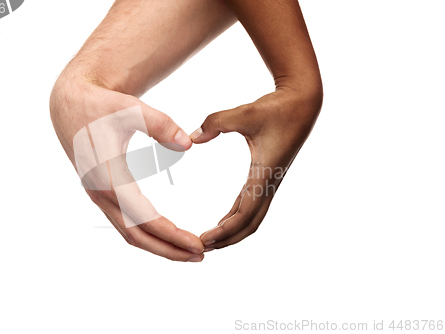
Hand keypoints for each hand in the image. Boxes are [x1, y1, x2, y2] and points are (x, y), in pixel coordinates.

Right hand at [50, 77, 204, 261]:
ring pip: (129, 232)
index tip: (197, 245)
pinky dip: (146, 234)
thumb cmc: (101, 105)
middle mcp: (101, 193)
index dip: (171, 235)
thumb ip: (160, 124)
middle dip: (169, 249)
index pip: (144, 218)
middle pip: (137, 235)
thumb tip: (188, 144)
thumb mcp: (130, 109)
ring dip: (158, 245)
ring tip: (187, 251)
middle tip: (201, 256)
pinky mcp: (101, 193)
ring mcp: (99, 195)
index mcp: (108, 177)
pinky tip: (164, 233)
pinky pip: (124, 222)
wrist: (69, 104)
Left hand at [190, 87, 321, 249]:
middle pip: (249, 224)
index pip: (244, 214)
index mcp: (264, 174)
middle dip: (227, 239)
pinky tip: (224, 220)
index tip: (203, 240)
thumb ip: (215, 123)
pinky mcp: (268, 176)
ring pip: (252, 217)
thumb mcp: (244, 113)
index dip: (224, 231)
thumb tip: (192, 138)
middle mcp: (269, 183)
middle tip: (201, 248)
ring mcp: (270, 181)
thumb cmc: (276, 108)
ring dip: (232, 231)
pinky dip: (237, 216)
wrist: (302, 103)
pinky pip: (252, 204)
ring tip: (210, 240)